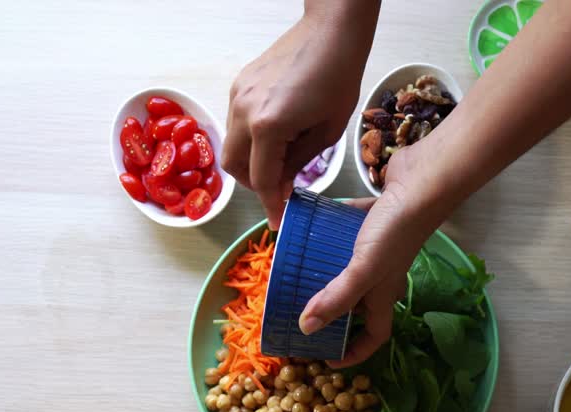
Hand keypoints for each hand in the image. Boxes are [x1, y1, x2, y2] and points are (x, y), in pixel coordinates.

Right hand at [223, 5, 377, 227]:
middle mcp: (244, 111)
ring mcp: (237, 96)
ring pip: (231, 145)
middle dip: (255, 184)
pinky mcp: (239, 85)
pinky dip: (250, 139)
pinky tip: (276, 137)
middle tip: (280, 189)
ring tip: (281, 162)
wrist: (330, 31)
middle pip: (235, 167)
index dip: (271, 204)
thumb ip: (298, 163)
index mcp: (268, 126)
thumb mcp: (327, 132)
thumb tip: (282, 186)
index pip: (261, 180)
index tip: (278, 220)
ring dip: (251, 162)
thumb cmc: (339, 76)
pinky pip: (236, 123)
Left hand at [298, 141, 449, 367]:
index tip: (328, 359)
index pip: (374, 335)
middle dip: (333, 313)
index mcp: (383, 294)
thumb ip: (337, 298)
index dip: (354, 353)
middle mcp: (382, 274)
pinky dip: (329, 232)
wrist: (423, 181)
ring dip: (327, 272)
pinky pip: (347, 232)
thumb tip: (306, 329)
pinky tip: (309, 227)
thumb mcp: (363, 269)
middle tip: (301, 313)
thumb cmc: (397, 230)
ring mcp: (379, 247)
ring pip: (350, 268)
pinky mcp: (374, 220)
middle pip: (358, 304)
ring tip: (297, 272)